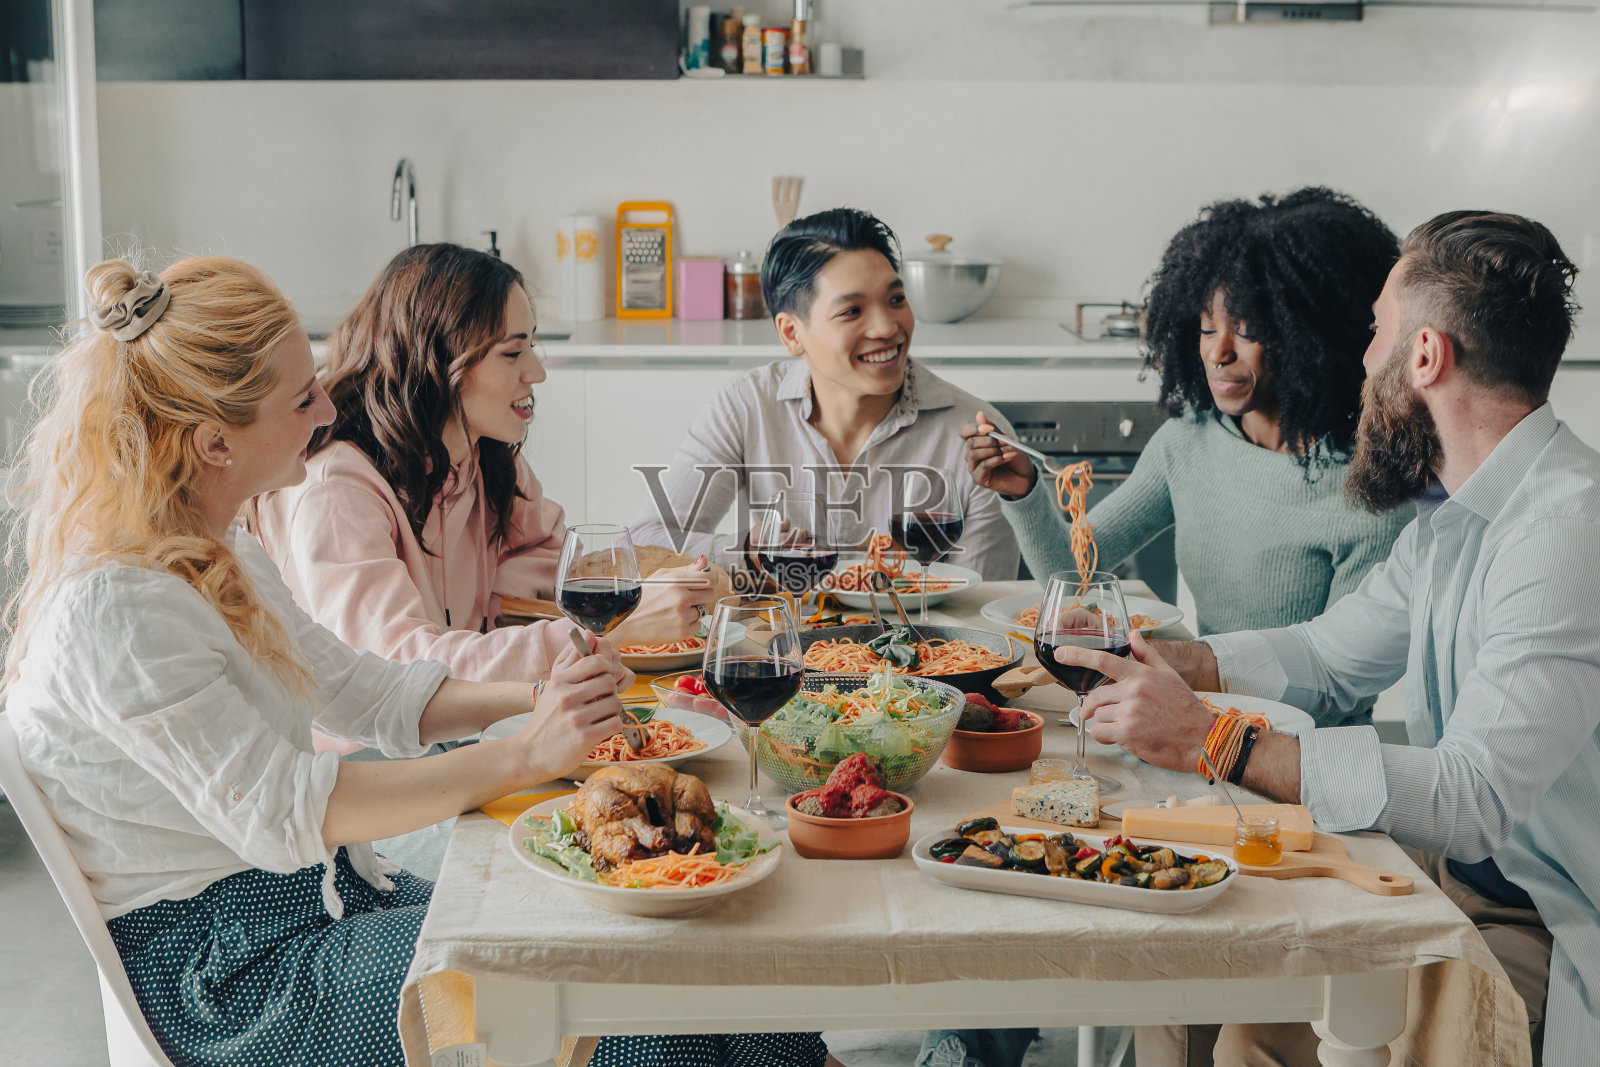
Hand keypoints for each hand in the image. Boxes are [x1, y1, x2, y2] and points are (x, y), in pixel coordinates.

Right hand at [513, 631, 627, 779]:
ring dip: (612, 711)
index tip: (606, 677)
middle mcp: (566, 696)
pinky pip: (615, 723)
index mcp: (559, 681)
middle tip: (602, 701)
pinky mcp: (584, 736)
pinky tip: (601, 729)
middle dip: (610, 692)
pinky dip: (612, 727)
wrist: (530, 754)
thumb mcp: (553, 687)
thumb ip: (571, 660)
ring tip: (600, 716)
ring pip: (615, 703)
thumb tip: (589, 633)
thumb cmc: (546, 719)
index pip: (596, 661)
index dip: (608, 667)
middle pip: (609, 682)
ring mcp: (575, 717)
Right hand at [608, 556, 714, 646]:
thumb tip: (705, 560)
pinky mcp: (682, 632)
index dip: (711, 579)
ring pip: (704, 610)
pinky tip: (673, 621)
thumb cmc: (642, 597)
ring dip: (694, 610)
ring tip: (674, 610)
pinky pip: (698, 625)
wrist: (625, 622)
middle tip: (686, 597)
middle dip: (701, 594)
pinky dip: (689, 624)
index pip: (711, 578)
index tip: (707, 581)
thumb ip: (686, 570)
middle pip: (710, 594)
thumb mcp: (660, 577)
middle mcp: (681, 598)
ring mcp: (683, 616)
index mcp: (676, 581)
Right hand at [962, 411, 1037, 498]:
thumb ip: (993, 429)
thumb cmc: (1015, 459)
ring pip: (974, 455)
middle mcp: (972, 454)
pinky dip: (995, 461)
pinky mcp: (979, 479)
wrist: (1026, 477)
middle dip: (989, 440)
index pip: (964, 432)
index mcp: (977, 443)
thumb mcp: (1007, 441)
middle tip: (1005, 441)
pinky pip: (982, 466)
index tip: (989, 428)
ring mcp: (974, 467)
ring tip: (1007, 451)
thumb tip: (979, 414)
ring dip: (993, 451)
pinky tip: (1005, 459)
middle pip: (970, 443)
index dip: (973, 428)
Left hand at [1054, 629, 1214, 772]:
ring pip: (1098, 716)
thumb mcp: (1169, 675)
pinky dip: (1105, 738)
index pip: (1104, 660)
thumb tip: (1132, 633)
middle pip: (1095, 697)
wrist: (1201, 738)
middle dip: (1092, 708)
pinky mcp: (1128, 733)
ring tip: (1123, 729)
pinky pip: (1100, 733)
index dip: (1078, 655)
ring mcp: (1130, 712)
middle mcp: (1133, 691)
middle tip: (1095, 714)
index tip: (1061, 653)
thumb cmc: (1185, 708)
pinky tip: (1120, 739)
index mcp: (1141, 675)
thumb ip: (1146, 655)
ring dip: (1104, 725)